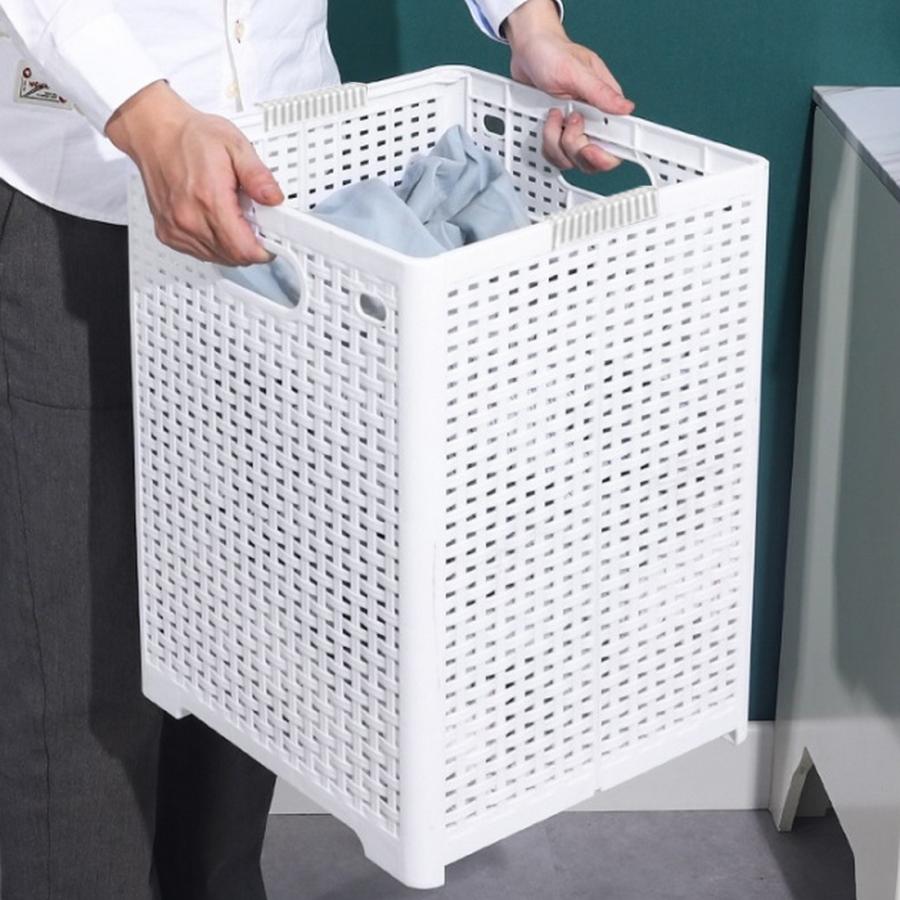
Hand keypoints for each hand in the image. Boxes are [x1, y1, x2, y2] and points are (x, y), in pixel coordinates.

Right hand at [106, 80, 283, 264]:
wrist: (154, 132)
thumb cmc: (190, 137)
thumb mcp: (235, 146)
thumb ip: (258, 176)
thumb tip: (274, 198)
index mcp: (209, 199)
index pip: (244, 249)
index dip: (264, 249)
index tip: (272, 238)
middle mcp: (189, 219)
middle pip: (234, 257)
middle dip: (251, 244)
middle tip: (253, 219)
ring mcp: (176, 229)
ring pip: (218, 258)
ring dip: (232, 244)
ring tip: (232, 214)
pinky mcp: (168, 233)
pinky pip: (201, 253)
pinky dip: (214, 243)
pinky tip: (214, 220)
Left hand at [505, 0, 634, 172]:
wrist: (527, 50)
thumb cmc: (553, 53)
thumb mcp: (576, 71)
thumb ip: (600, 93)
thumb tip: (626, 108)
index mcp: (604, 105)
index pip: (616, 141)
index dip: (606, 154)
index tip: (591, 149)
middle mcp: (591, 121)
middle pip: (590, 158)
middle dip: (574, 146)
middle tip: (568, 121)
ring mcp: (572, 130)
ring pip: (568, 159)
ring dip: (555, 141)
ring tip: (554, 114)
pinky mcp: (556, 134)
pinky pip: (553, 154)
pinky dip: (545, 142)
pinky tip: (546, 121)